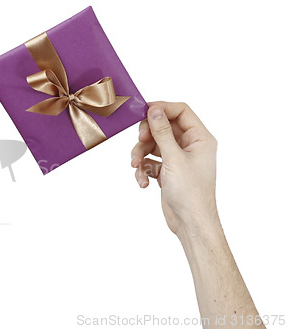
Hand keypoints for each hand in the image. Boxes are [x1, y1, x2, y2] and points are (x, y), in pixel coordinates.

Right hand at [131, 102, 217, 235]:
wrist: (191, 222)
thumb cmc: (191, 193)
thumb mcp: (173, 158)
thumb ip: (162, 132)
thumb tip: (154, 110)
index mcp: (200, 138)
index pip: (180, 111)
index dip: (161, 109)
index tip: (142, 112)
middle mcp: (190, 146)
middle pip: (162, 128)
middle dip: (147, 135)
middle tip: (139, 141)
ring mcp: (178, 159)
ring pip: (153, 145)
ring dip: (141, 155)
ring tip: (136, 166)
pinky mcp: (168, 172)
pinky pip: (151, 162)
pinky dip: (143, 170)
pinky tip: (143, 182)